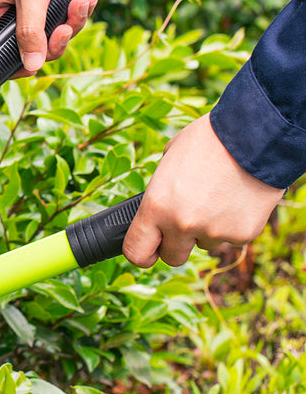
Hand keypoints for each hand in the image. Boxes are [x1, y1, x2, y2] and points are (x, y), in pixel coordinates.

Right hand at [0, 0, 109, 72]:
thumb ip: (31, 31)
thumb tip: (33, 65)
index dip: (10, 61)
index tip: (35, 64)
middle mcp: (3, 3)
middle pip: (23, 44)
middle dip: (51, 39)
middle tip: (66, 30)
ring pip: (46, 32)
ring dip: (68, 24)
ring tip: (82, 4)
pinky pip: (59, 18)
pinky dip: (74, 12)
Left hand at [123, 114, 284, 266]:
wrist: (255, 135)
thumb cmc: (207, 142)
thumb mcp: (167, 162)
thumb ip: (160, 194)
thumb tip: (157, 212)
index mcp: (156, 205)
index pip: (137, 252)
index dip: (142, 253)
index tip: (149, 249)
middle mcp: (183, 224)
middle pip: (172, 258)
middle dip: (176, 244)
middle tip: (185, 222)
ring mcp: (215, 232)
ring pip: (204, 245)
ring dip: (206, 230)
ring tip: (216, 198)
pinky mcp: (244, 234)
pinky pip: (230, 238)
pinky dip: (231, 224)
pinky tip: (235, 199)